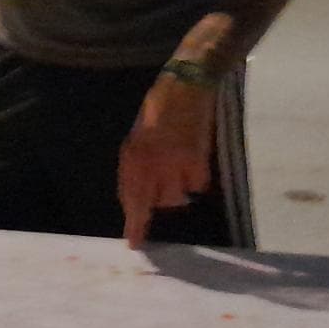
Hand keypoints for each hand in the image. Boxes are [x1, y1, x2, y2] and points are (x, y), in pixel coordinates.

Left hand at [119, 77, 217, 248]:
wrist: (188, 84)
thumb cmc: (160, 107)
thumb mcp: (138, 135)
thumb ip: (135, 166)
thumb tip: (135, 198)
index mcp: (132, 155)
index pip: (130, 197)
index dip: (134, 223)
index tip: (134, 243)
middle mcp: (150, 162)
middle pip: (153, 202)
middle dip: (157, 199)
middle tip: (165, 179)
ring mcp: (173, 161)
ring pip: (176, 197)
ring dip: (178, 188)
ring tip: (179, 163)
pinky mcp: (196, 158)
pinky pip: (197, 185)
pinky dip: (196, 178)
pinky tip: (193, 159)